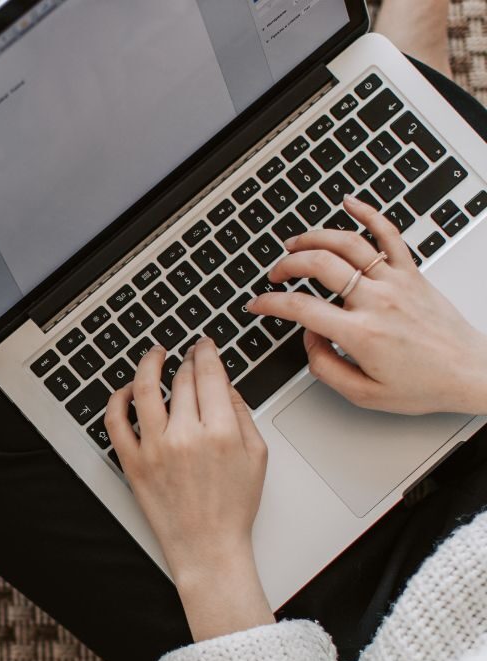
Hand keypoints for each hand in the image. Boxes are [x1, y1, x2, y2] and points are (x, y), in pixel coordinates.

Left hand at [105, 339, 273, 640]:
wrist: (207, 547)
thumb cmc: (233, 507)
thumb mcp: (256, 455)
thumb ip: (241, 413)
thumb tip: (224, 384)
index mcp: (220, 432)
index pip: (209, 374)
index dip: (206, 352)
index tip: (204, 345)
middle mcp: (185, 436)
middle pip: (181, 380)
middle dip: (186, 360)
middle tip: (187, 354)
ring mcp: (154, 448)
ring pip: (146, 390)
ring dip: (149, 365)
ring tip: (154, 355)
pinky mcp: (132, 462)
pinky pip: (115, 421)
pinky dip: (118, 399)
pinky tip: (128, 390)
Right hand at [249, 194, 486, 414]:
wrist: (470, 373)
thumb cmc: (424, 384)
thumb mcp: (364, 394)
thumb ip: (325, 368)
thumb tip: (310, 340)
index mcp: (361, 333)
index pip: (301, 308)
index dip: (270, 304)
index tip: (258, 304)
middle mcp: (377, 301)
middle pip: (319, 265)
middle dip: (287, 266)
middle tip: (276, 275)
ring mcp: (396, 282)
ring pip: (348, 243)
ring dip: (315, 238)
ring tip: (296, 243)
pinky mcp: (412, 273)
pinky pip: (389, 234)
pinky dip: (368, 213)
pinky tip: (350, 203)